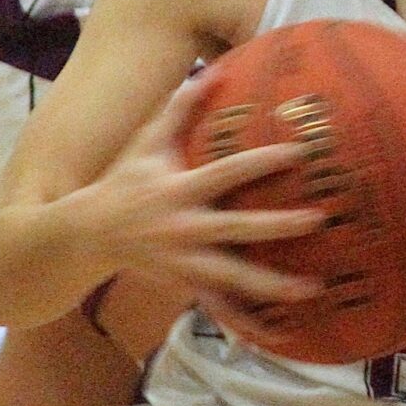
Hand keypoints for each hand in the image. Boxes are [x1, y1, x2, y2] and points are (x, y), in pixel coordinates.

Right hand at [75, 80, 327, 314]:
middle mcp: (184, 229)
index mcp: (178, 191)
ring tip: (314, 288)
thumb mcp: (146, 142)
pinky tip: (279, 335)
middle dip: (278, 226)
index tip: (299, 153)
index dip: (261, 162)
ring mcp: (185, 263)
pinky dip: (247, 322)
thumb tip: (211, 70)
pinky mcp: (185, 286)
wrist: (86, 235)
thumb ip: (179, 107)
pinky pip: (220, 308)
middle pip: (238, 229)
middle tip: (320, 220)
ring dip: (274, 286)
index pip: (226, 173)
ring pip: (234, 278)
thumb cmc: (125, 180)